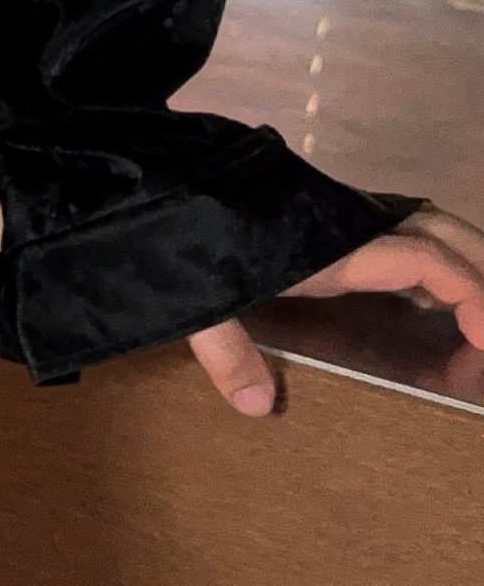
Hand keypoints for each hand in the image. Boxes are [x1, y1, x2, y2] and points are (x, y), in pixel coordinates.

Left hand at [188, 204, 483, 415]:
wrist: (136, 181)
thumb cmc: (167, 237)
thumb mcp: (195, 301)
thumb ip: (226, 351)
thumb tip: (258, 404)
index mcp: (324, 247)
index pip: (420, 257)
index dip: (466, 288)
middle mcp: (336, 226)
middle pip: (433, 227)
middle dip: (477, 263)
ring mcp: (325, 216)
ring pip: (412, 223)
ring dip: (452, 256)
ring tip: (472, 309)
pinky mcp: (309, 215)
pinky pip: (384, 230)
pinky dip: (418, 256)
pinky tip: (417, 296)